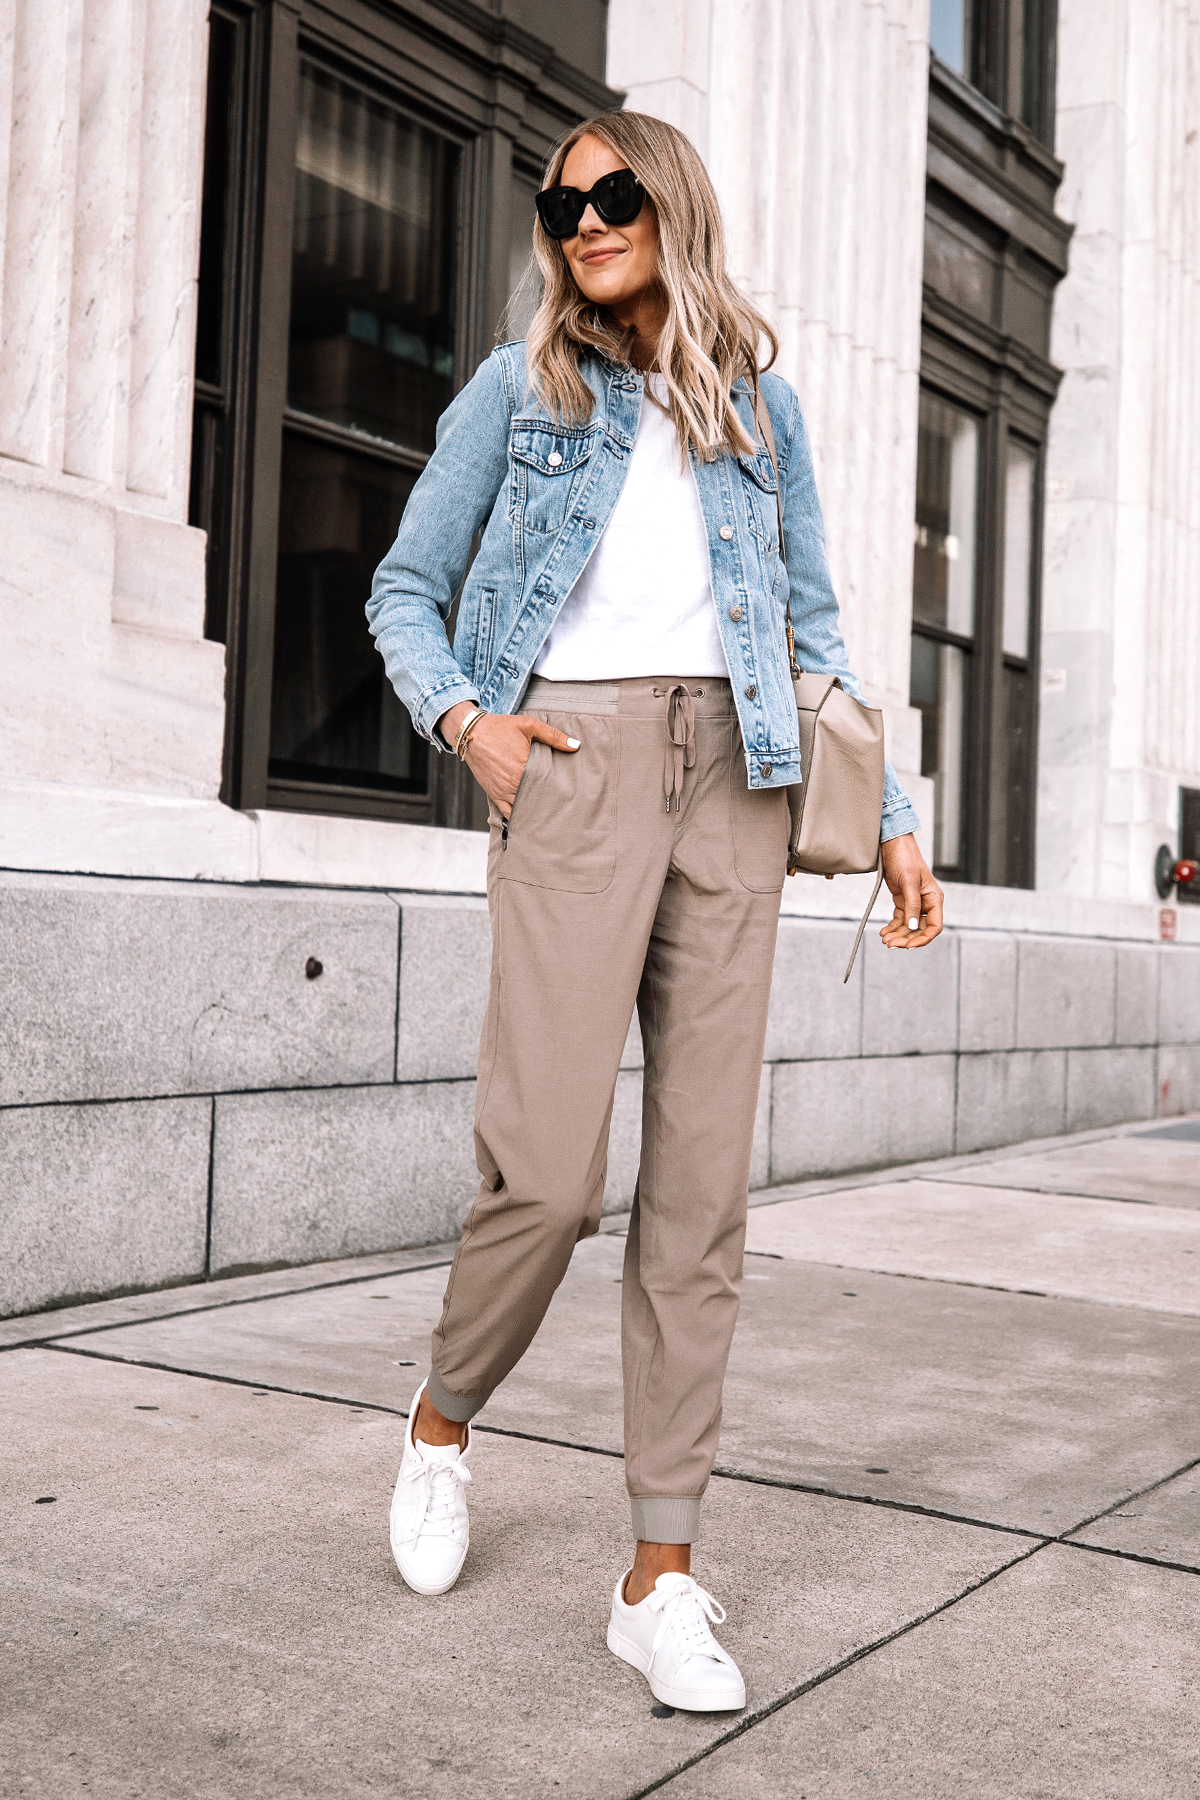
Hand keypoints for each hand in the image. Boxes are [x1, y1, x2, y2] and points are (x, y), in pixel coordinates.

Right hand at [436, 703, 579, 818]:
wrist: (471, 733)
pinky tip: (529, 820)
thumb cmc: (499, 727)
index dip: (560, 791)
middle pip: (537, 800)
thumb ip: (553, 736)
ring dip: (535, 811)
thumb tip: (576, 745)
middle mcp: (513, 783)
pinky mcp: (494, 795)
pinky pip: (507, 813)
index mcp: (524, 767)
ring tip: (550, 815)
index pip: (548, 786)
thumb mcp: (529, 725)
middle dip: (550, 803)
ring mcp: (503, 792)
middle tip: (565, 807)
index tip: (571, 794)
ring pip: (524, 809)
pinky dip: (518, 817)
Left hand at [879, 833, 942, 948]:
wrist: (892, 845)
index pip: (935, 926)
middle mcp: (926, 903)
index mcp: (934, 898)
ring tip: (884, 939)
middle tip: (890, 944)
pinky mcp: (903, 900)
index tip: (909, 946)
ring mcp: (914, 902)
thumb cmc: (905, 858)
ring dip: (897, 934)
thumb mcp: (908, 881)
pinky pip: (900, 919)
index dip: (923, 938)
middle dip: (906, 938)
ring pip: (908, 926)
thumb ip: (912, 904)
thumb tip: (913, 926)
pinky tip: (884, 931)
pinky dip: (892, 927)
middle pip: (920, 929)